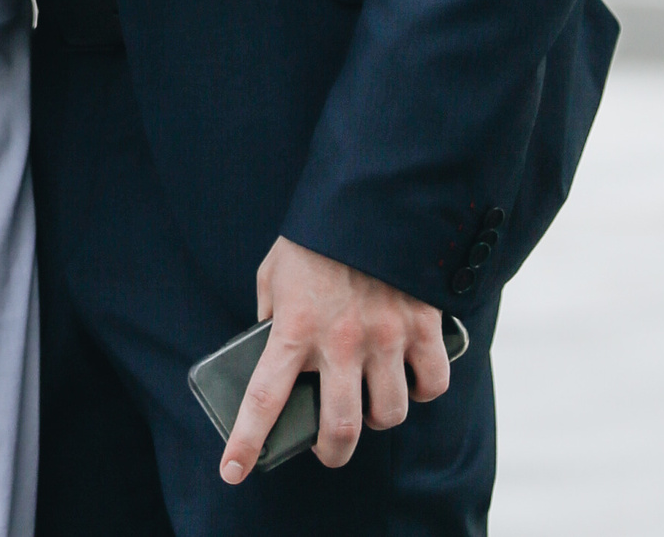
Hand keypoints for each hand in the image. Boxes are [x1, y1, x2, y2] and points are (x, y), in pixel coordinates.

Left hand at [219, 238, 450, 482]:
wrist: (370, 192)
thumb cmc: (317, 235)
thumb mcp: (276, 271)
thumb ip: (272, 313)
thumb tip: (273, 346)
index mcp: (294, 327)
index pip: (262, 399)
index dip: (246, 443)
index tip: (233, 472)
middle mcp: (339, 341)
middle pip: (339, 430)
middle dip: (331, 452)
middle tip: (326, 446)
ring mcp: (384, 336)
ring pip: (387, 414)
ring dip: (376, 418)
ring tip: (369, 401)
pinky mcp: (421, 326)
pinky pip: (431, 384)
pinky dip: (421, 390)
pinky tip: (410, 379)